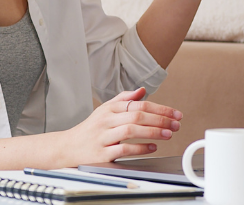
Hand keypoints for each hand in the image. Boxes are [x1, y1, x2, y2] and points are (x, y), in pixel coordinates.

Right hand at [60, 88, 182, 165]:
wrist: (67, 147)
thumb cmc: (90, 129)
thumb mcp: (105, 110)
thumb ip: (124, 99)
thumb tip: (142, 90)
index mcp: (109, 108)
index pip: (139, 104)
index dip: (160, 108)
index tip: (175, 113)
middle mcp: (106, 120)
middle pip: (137, 115)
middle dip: (160, 119)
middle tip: (176, 124)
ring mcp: (103, 136)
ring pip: (130, 130)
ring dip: (153, 132)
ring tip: (169, 134)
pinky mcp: (101, 153)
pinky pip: (123, 149)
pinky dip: (140, 148)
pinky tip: (152, 147)